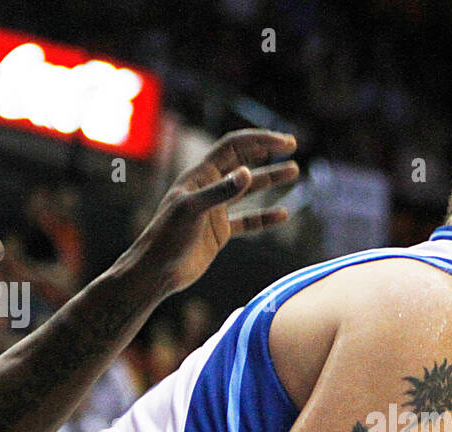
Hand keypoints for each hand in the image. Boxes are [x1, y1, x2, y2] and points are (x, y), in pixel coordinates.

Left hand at [129, 128, 299, 297]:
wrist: (157, 271)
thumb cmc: (167, 238)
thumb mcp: (193, 210)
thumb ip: (221, 192)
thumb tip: (247, 172)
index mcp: (200, 175)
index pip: (234, 147)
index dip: (259, 141)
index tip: (284, 143)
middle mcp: (209, 188)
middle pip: (243, 161)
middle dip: (267, 151)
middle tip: (292, 145)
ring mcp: (215, 210)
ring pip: (249, 189)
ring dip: (271, 178)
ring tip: (294, 170)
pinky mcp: (220, 232)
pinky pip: (248, 221)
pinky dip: (266, 217)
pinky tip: (283, 215)